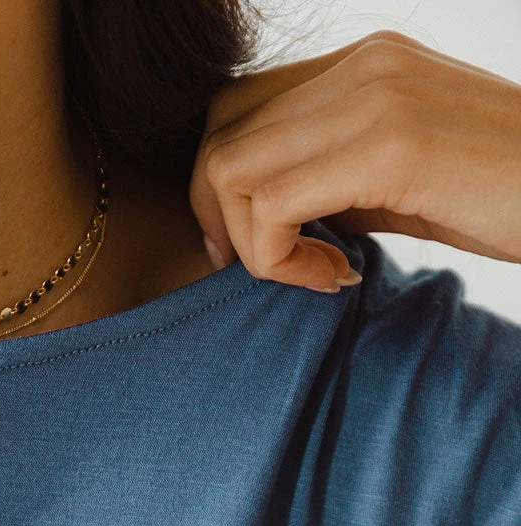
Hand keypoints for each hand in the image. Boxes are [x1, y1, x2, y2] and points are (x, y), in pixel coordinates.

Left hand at [188, 29, 520, 292]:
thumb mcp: (397, 179)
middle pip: (217, 137)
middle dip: (220, 217)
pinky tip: (335, 278)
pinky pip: (273, 207)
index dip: (220, 188)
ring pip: (230, 171)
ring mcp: (373, 95)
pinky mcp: (390, 144)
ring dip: (251, 244)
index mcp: (359, 64)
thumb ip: (328, 180)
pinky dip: (279, 260)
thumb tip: (260, 217)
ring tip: (312, 273)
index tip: (256, 245)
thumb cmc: (499, 196)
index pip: (234, 112)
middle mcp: (359, 64)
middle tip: (267, 266)